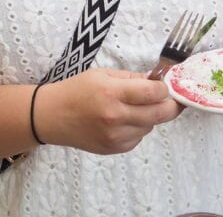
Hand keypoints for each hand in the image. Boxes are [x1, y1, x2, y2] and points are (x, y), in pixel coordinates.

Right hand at [36, 69, 179, 154]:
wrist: (52, 116)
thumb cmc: (76, 90)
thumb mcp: (101, 74)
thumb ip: (130, 78)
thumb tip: (155, 81)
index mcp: (111, 93)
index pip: (152, 93)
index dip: (164, 88)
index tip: (163, 85)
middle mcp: (115, 117)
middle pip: (160, 114)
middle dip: (170, 105)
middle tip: (170, 99)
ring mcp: (116, 136)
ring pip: (150, 126)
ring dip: (150, 116)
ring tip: (135, 108)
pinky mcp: (115, 149)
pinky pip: (138, 138)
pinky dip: (138, 128)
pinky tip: (123, 120)